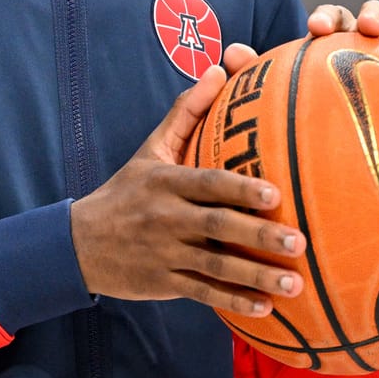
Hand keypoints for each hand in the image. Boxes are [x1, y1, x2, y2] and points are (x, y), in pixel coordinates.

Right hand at [71, 62, 305, 316]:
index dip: (240, 190)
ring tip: (294, 284)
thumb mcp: (151, 150)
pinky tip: (264, 309)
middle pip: (217, 226)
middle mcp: (165, 217)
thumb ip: (186, 112)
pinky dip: (233, 302)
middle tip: (299, 242)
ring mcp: (165, 253)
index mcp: (166, 182)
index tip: (275, 195)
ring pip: (216, 267)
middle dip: (259, 236)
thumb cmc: (126, 192)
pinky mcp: (164, 282)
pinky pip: (204, 293)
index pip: (207, 183)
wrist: (79, 244)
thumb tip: (219, 69)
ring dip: (256, 277)